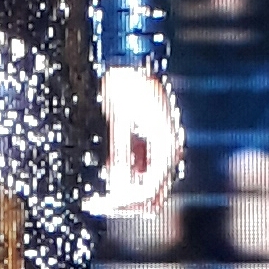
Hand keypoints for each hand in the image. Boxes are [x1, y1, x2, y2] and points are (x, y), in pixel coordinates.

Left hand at [87, 67, 182, 218]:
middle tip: (97, 205)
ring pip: (149, 190)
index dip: (123, 204)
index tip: (100, 205)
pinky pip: (144, 174)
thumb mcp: (119, 121)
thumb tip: (114, 187)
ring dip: (126, 195)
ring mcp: (164, 149)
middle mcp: (170, 151)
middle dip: (124, 205)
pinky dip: (128, 181)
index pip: (148, 193)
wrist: (132, 62)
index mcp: (166, 147)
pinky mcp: (155, 144)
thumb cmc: (126, 85)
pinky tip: (108, 179)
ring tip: (99, 195)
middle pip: (152, 197)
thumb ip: (119, 156)